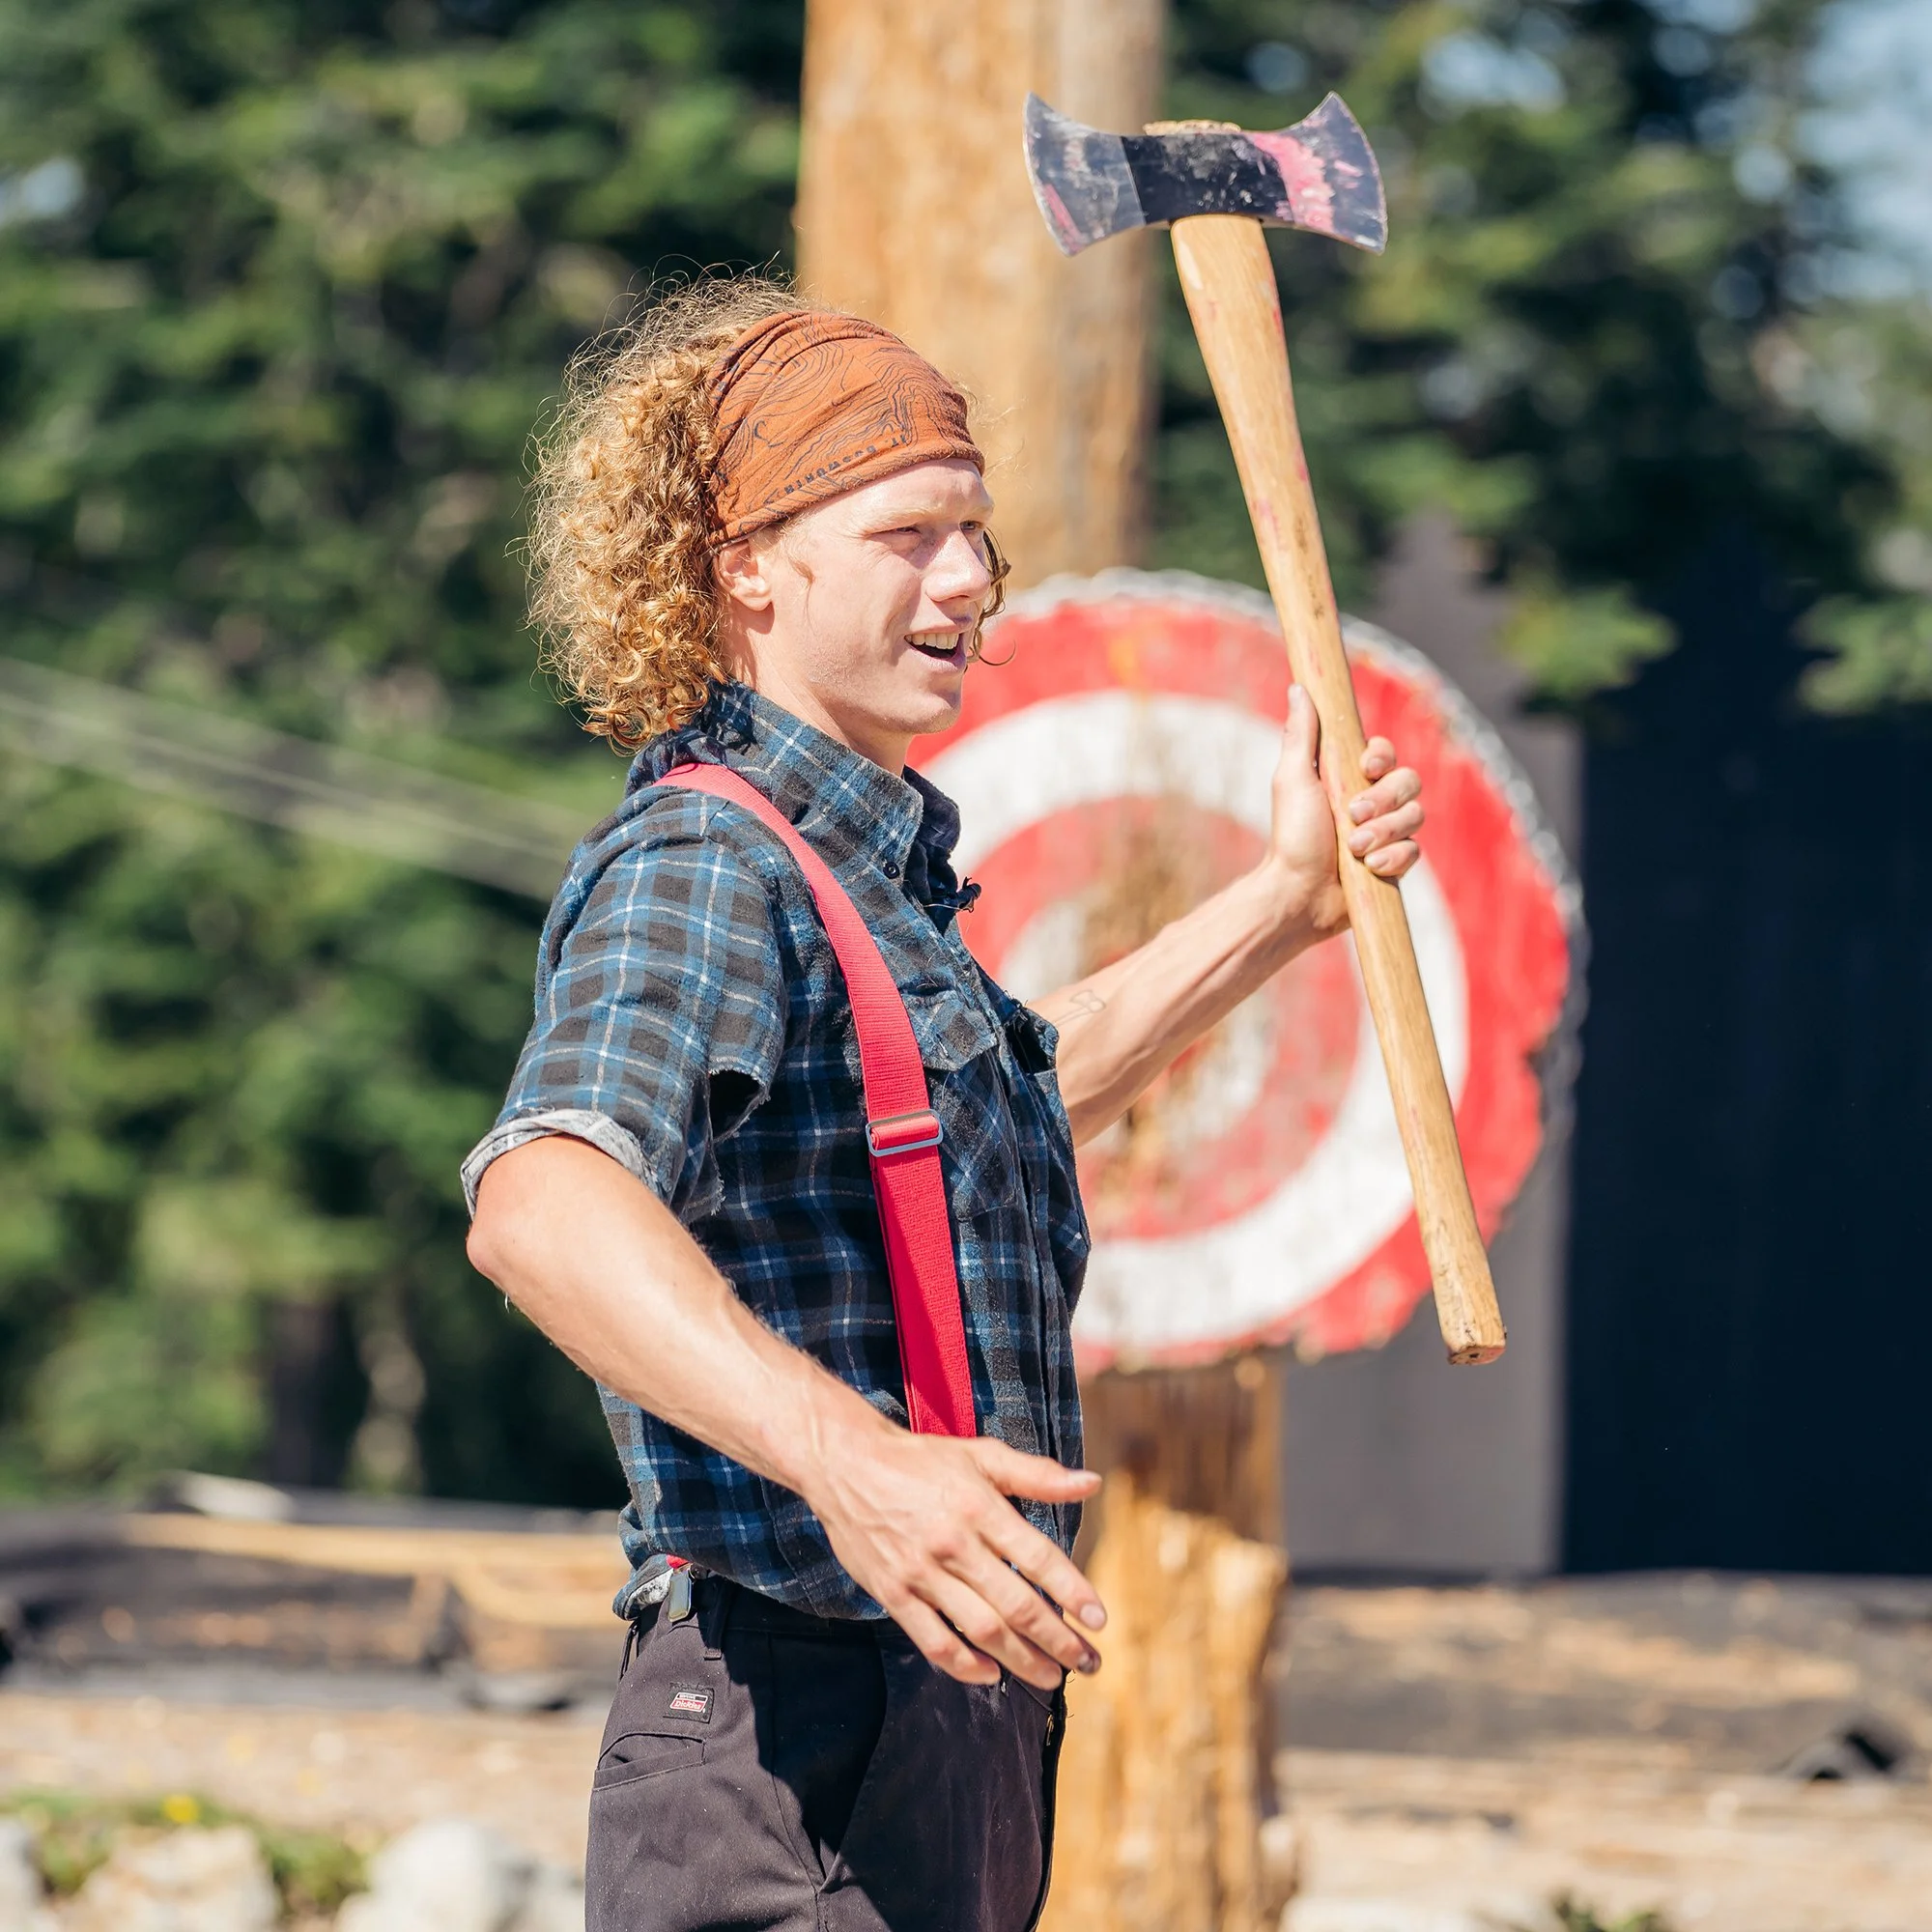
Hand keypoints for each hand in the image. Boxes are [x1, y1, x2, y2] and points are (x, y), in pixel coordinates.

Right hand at [806, 1422, 1104, 1690]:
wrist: (844, 1464)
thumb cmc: (921, 1459)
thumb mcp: (981, 1454)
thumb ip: (1038, 1475)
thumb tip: (1092, 1484)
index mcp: (978, 1505)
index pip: (1037, 1557)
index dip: (1072, 1591)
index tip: (1099, 1620)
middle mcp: (953, 1542)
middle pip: (1016, 1604)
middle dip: (1058, 1639)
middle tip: (1088, 1661)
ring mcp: (920, 1572)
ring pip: (981, 1629)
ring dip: (1022, 1660)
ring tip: (1051, 1676)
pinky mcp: (893, 1594)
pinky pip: (934, 1642)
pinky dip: (965, 1666)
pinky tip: (992, 1674)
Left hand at [1264, 683, 1423, 939]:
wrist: (1297, 894)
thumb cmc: (1291, 836)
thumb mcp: (1293, 779)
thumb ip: (1301, 735)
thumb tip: (1299, 687)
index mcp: (1349, 779)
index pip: (1386, 754)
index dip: (1384, 757)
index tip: (1367, 766)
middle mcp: (1372, 803)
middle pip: (1410, 782)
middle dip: (1384, 800)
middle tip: (1352, 816)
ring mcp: (1386, 834)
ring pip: (1415, 817)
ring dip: (1384, 832)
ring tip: (1355, 849)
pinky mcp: (1394, 864)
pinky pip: (1415, 852)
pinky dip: (1393, 859)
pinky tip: (1370, 868)